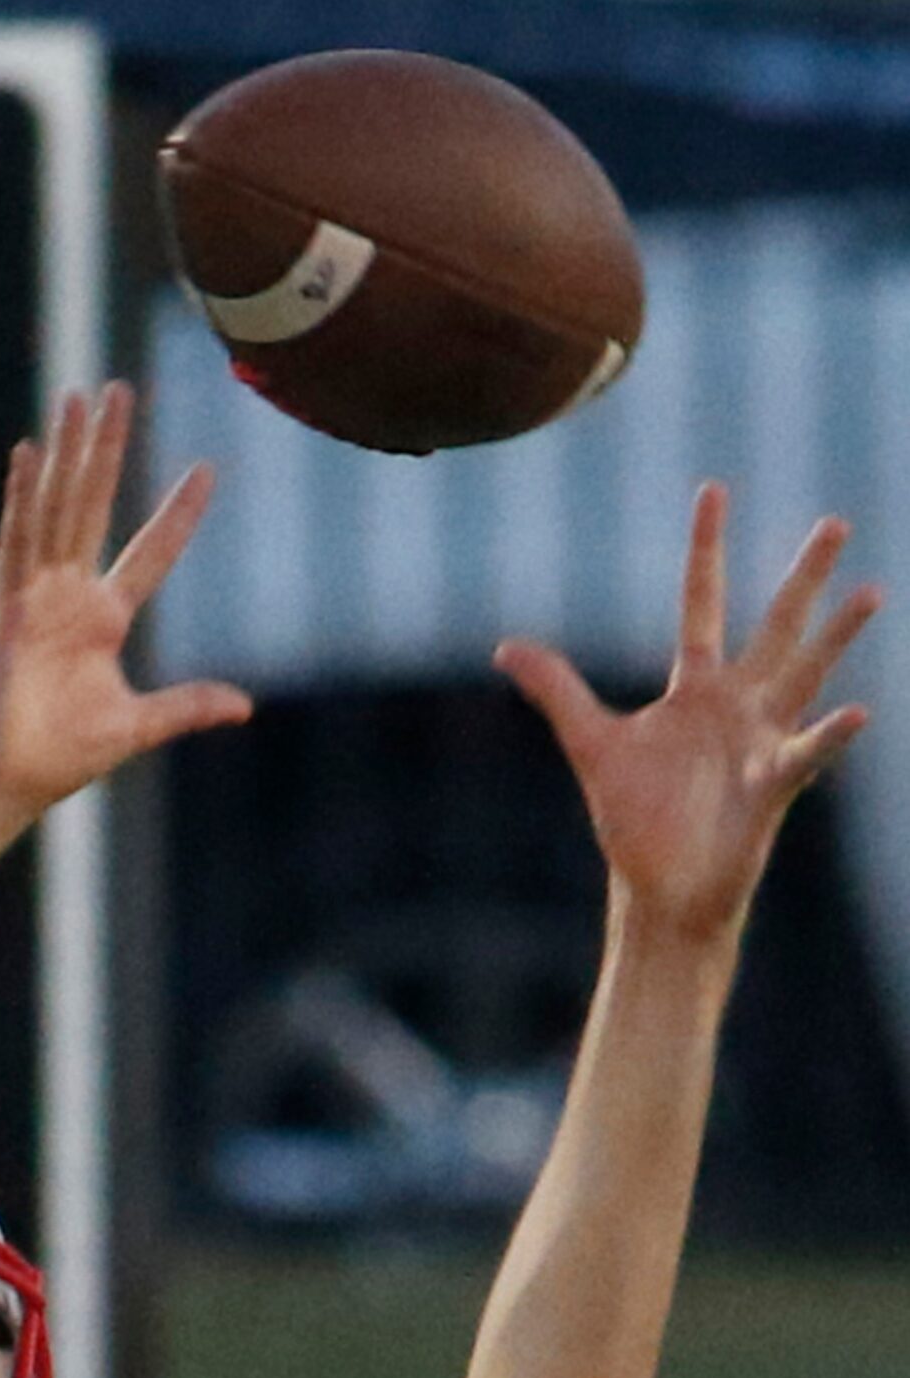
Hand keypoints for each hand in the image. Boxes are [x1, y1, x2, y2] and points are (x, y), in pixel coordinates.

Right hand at [0, 381, 251, 823]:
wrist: (0, 782)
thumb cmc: (56, 759)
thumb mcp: (136, 726)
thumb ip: (185, 708)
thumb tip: (244, 705)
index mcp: (103, 620)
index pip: (150, 553)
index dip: (178, 514)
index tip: (207, 469)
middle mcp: (70, 596)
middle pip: (95, 506)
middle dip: (109, 449)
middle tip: (121, 391)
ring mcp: (36, 596)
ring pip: (57, 509)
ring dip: (68, 454)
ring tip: (79, 398)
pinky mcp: (7, 607)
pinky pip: (17, 543)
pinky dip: (23, 499)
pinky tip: (30, 454)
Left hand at [494, 483, 881, 940]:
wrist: (659, 888)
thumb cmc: (635, 819)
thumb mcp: (592, 745)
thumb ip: (557, 692)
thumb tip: (505, 647)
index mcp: (694, 688)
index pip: (701, 601)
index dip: (705, 548)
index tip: (713, 490)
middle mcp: (737, 705)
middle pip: (775, 626)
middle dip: (801, 577)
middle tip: (835, 521)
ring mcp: (762, 741)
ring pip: (806, 676)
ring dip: (836, 637)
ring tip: (871, 590)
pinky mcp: (773, 785)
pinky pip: (806, 753)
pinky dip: (829, 735)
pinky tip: (857, 713)